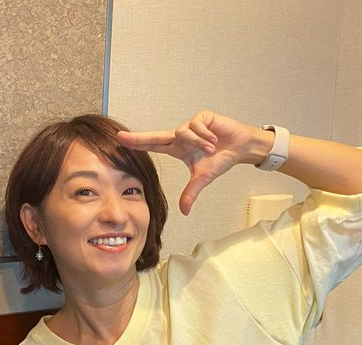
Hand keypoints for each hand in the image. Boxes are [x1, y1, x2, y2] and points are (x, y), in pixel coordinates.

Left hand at [117, 110, 260, 215]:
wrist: (241, 147)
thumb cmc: (220, 159)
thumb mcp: (203, 178)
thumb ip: (191, 193)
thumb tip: (184, 211)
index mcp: (177, 148)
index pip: (153, 145)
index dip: (137, 143)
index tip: (120, 141)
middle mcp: (180, 135)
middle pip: (156, 136)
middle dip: (139, 138)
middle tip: (120, 137)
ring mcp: (191, 125)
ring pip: (183, 133)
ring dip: (198, 143)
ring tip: (210, 148)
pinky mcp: (202, 117)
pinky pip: (196, 126)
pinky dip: (205, 136)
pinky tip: (215, 139)